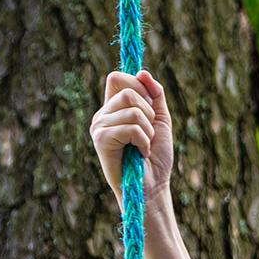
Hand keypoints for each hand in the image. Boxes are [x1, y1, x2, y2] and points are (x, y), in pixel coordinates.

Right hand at [88, 69, 175, 211]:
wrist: (152, 187)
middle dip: (148, 111)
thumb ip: (154, 95)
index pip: (117, 77)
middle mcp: (102, 115)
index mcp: (113, 108)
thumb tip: (143, 72)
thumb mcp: (160, 119)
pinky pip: (131, 127)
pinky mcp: (100, 140)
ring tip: (144, 145)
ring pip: (132, 108)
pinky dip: (144, 141)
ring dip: (148, 130)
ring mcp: (99, 127)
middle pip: (126, 89)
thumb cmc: (155, 157)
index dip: (138, 86)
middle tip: (148, 133)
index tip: (150, 107)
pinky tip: (140, 153)